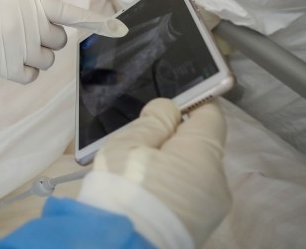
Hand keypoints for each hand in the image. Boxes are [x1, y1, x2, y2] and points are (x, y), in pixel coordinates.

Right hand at [0, 0, 126, 82]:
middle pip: (59, 41)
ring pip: (47, 61)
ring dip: (35, 55)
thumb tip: (42, 23)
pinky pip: (31, 75)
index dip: (98, 22)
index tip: (120, 29)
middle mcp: (30, 25)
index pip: (71, 13)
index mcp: (30, 2)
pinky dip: (25, 70)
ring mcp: (18, 47)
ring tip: (9, 42)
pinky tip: (8, 58)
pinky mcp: (4, 66)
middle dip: (46, 38)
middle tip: (21, 30)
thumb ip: (27, 5)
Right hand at [78, 98, 229, 248]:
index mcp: (201, 154)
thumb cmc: (122, 189)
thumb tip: (170, 108)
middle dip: (175, 139)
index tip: (165, 108)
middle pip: (200, 145)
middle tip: (140, 145)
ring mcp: (212, 205)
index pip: (210, 115)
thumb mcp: (127, 144)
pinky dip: (174, 186)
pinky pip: (192, 192)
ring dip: (173, 164)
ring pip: (195, 170)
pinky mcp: (203, 223)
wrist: (122, 244)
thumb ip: (153, 121)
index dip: (191, 104)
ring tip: (140, 172)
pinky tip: (149, 192)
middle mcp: (216, 179)